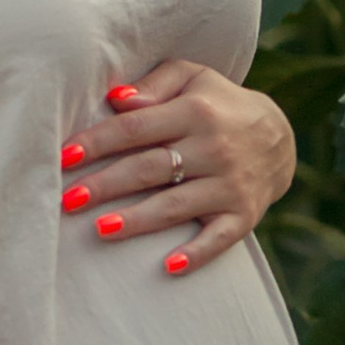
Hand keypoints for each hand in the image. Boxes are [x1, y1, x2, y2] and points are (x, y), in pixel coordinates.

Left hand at [58, 58, 295, 273]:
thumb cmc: (218, 105)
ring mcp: (229, 185)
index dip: (99, 142)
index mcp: (195, 111)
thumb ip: (155, 83)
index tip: (64, 157)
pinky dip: (197, 253)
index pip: (136, 128)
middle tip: (67, 200)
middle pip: (150, 168)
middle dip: (106, 185)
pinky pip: (219, 238)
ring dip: (138, 220)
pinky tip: (169, 267)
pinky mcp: (243, 215)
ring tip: (100, 229)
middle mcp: (213, 148)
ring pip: (176, 205)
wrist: (280, 138)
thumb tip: (117, 99)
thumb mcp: (193, 78)